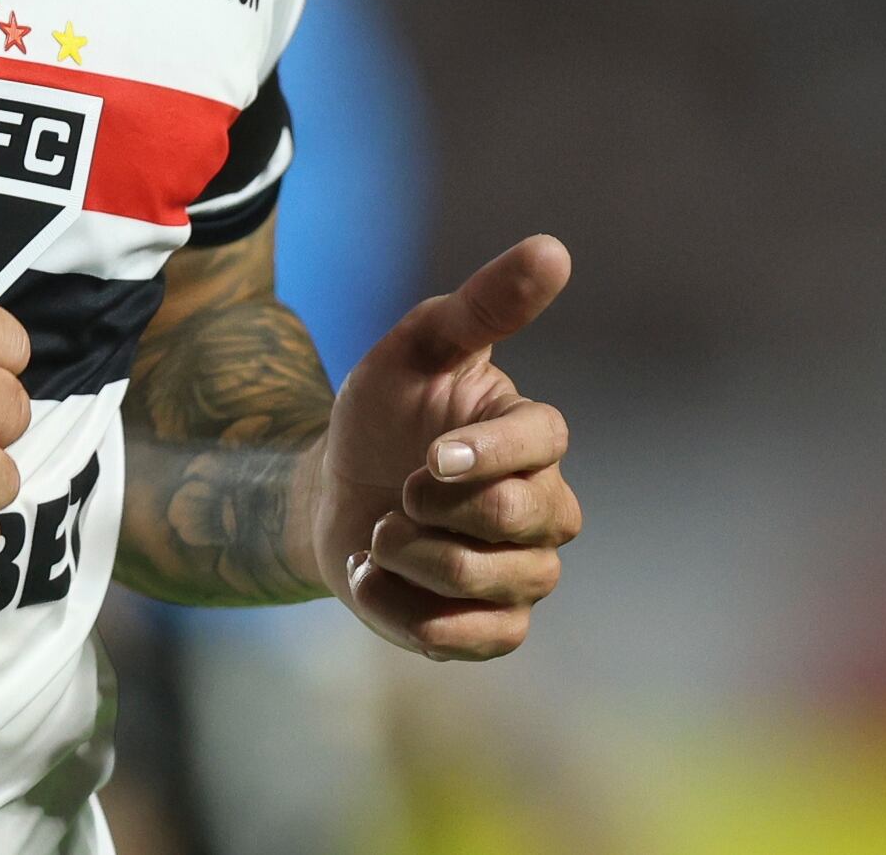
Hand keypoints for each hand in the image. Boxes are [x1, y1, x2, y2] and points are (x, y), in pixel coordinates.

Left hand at [306, 235, 576, 658]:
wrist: (331, 493)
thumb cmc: (383, 411)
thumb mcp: (418, 346)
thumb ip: (484, 305)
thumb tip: (554, 248)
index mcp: (532, 434)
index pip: (543, 442)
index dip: (487, 453)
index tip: (431, 455)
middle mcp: (546, 505)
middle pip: (520, 517)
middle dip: (436, 510)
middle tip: (396, 490)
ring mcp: (525, 571)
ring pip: (496, 582)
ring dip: (413, 558)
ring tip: (379, 534)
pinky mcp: (495, 626)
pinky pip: (477, 638)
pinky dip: (410, 613)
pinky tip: (373, 579)